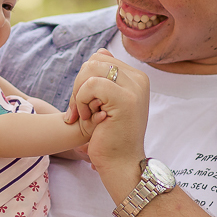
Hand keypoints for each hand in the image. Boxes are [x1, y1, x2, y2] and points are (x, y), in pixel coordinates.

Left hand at [67, 49, 148, 176]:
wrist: (121, 164)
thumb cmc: (109, 137)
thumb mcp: (107, 102)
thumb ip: (105, 78)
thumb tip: (99, 52)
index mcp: (136, 77)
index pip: (100, 58)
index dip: (84, 79)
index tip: (83, 104)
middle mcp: (139, 79)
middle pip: (94, 61)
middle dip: (78, 85)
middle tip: (78, 112)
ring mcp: (134, 88)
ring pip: (91, 69)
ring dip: (79, 94)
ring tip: (85, 115)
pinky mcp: (125, 99)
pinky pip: (91, 84)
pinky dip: (81, 101)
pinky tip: (87, 118)